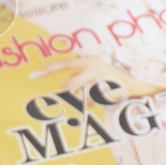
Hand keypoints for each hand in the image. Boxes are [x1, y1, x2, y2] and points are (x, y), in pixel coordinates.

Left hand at [30, 54, 165, 96]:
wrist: (135, 83)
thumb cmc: (107, 79)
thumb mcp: (92, 72)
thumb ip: (77, 76)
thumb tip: (59, 85)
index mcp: (88, 60)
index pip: (64, 63)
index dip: (47, 70)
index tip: (30, 76)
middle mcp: (95, 67)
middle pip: (71, 84)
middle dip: (69, 92)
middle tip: (71, 93)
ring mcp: (103, 78)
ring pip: (82, 95)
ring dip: (85, 100)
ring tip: (95, 95)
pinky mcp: (110, 90)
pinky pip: (94, 102)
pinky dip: (94, 103)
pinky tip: (102, 99)